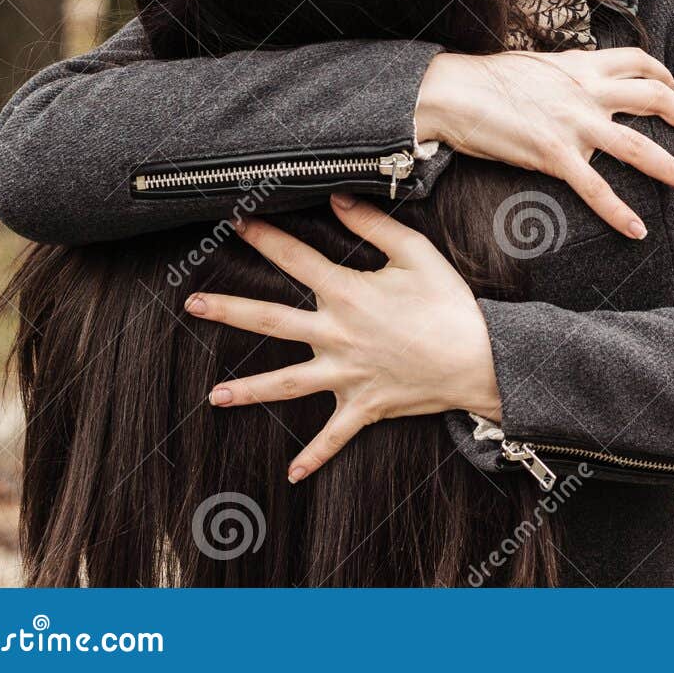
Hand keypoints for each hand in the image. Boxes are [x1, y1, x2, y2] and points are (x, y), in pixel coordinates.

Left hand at [183, 194, 499, 483]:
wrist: (480, 359)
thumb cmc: (450, 304)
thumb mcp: (417, 254)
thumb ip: (375, 224)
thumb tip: (337, 200)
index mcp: (348, 294)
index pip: (296, 260)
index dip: (265, 237)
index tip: (237, 220)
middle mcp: (338, 335)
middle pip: (272, 321)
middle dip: (230, 310)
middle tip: (193, 304)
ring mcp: (347, 374)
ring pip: (288, 384)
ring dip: (250, 391)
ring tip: (216, 396)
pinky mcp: (364, 405)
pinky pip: (334, 436)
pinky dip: (315, 456)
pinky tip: (292, 473)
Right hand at [415, 47, 673, 239]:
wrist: (452, 91)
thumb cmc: (486, 79)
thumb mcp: (538, 65)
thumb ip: (568, 74)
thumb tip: (578, 82)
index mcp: (582, 66)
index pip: (640, 61)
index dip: (667, 76)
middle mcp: (587, 91)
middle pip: (656, 97)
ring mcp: (574, 123)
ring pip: (639, 146)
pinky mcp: (555, 154)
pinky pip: (596, 188)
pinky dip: (620, 213)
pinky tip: (637, 231)